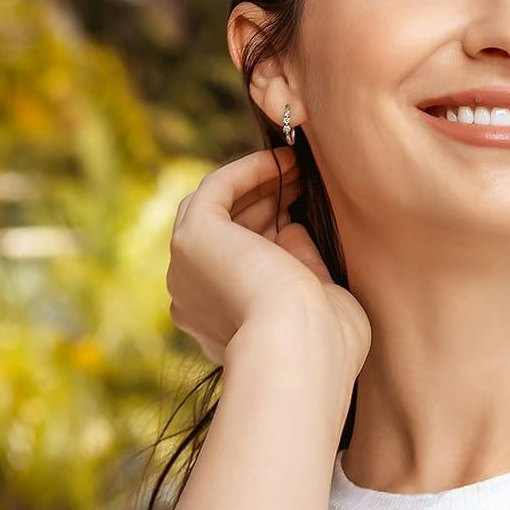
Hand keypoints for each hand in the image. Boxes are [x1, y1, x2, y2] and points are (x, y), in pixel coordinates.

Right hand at [166, 145, 370, 375]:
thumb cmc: (324, 343)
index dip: (271, 234)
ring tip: (298, 164)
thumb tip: (291, 228)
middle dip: (265, 203)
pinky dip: (246, 171)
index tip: (304, 211)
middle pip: (226, 235)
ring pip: (216, 210)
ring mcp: (186, 268)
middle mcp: (194, 299)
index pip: (239, 267)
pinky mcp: (192, 239)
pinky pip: (215, 190)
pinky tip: (280, 160)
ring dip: (257, 184)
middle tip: (304, 178)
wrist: (300, 348)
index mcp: (221, 325)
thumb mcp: (316, 301)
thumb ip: (301, 266)